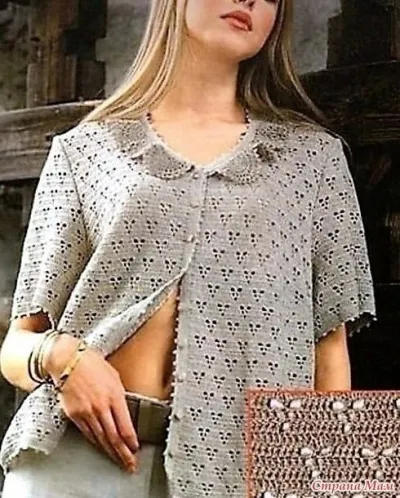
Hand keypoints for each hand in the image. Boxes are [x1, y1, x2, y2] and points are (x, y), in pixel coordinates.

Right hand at [44, 334, 139, 472]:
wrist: (67, 360)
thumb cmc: (92, 363)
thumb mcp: (114, 376)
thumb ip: (119, 395)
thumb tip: (124, 411)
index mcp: (114, 395)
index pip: (125, 426)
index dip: (131, 442)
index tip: (135, 448)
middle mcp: (101, 407)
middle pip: (114, 437)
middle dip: (123, 453)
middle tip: (130, 464)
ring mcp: (86, 412)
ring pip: (100, 438)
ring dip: (110, 452)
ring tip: (118, 460)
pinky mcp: (74, 414)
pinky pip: (87, 433)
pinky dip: (96, 443)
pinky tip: (102, 448)